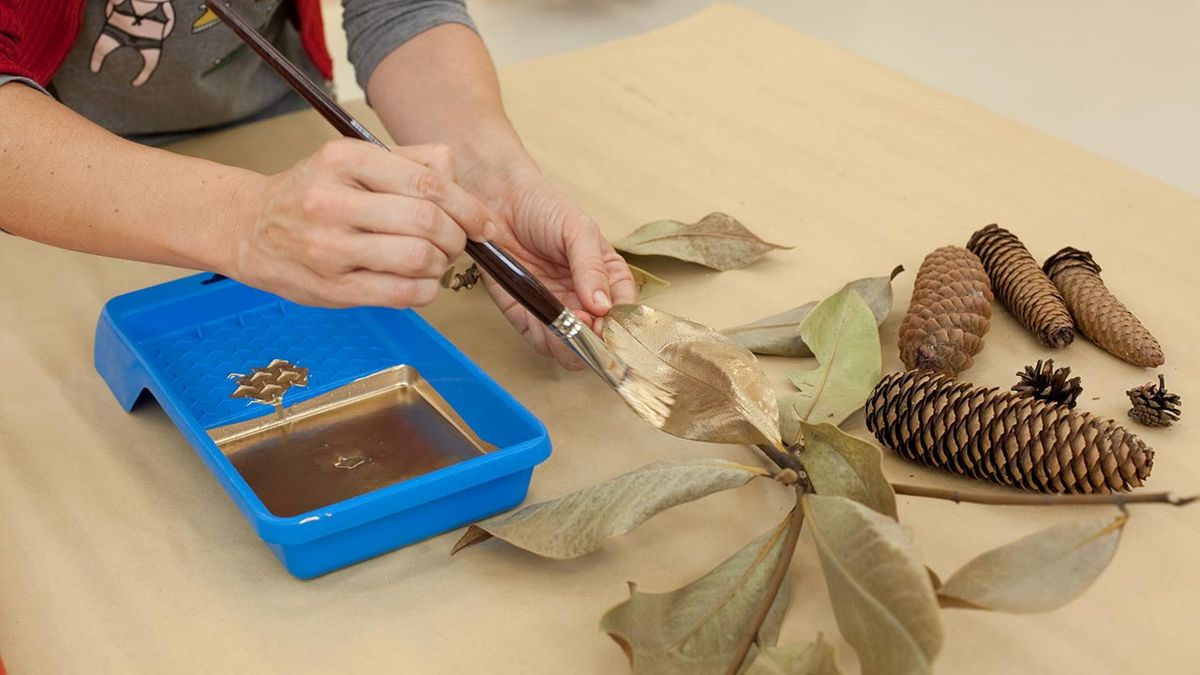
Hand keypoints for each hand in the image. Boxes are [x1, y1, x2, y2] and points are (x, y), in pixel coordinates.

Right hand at [228, 139, 496, 308]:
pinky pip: (402, 294)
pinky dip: (426, 290)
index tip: (484, 222)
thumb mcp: (353, 160)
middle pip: (427, 222)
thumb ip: (408, 161)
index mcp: (344, 159)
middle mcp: (332, 201)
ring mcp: (329, 248)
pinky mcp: (332, 289)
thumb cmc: (312, 193)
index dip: (468, 207)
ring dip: (441, 264)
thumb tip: (455, 173)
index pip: (427, 183)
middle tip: (457, 242)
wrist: (248, 228)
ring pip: (417, 260)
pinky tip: (420, 281)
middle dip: (456, 237)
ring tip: (435, 260)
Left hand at [459, 159, 635, 368]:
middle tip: (584, 326)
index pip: (624, 310)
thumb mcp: (578, 231)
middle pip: (600, 337)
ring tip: (565, 327)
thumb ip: (592, 267)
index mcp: (606, 277)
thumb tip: (603, 306)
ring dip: (571, 345)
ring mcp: (556, 309)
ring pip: (572, 347)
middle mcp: (584, 298)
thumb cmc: (544, 207)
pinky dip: (546, 342)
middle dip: (595, 340)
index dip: (620, 323)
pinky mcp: (526, 315)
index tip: (609, 324)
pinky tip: (546, 327)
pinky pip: (541, 340)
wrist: (498, 200)